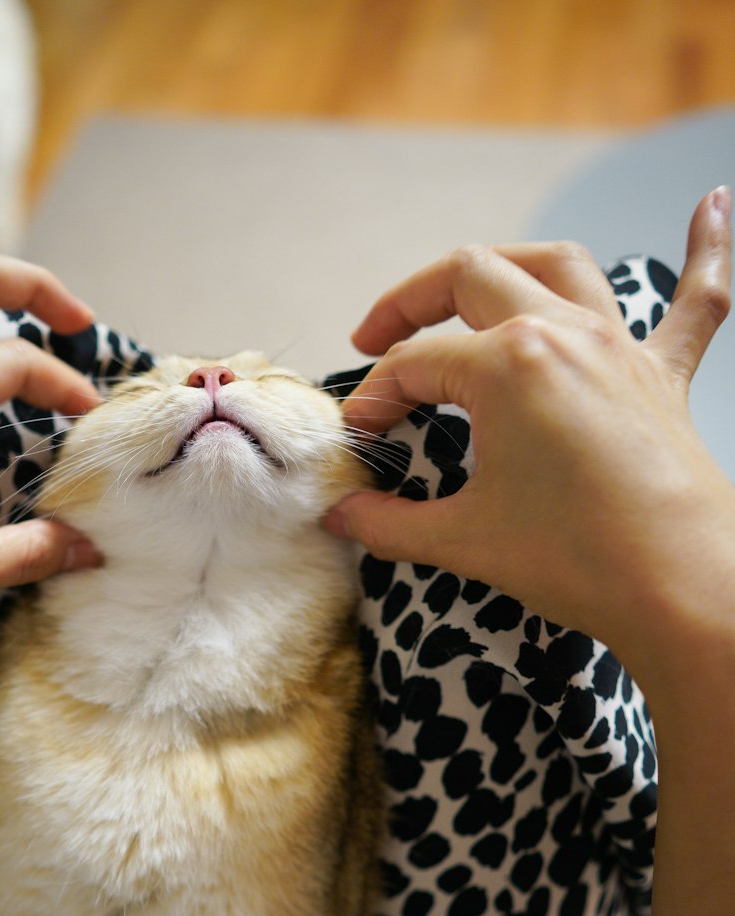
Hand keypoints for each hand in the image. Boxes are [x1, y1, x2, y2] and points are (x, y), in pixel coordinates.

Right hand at [325, 190, 732, 705]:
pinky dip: (704, 251)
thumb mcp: (465, 541)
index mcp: (508, 366)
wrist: (679, 588)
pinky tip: (713, 202)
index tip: (358, 438)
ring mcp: (620, 348)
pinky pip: (697, 299)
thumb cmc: (578, 560)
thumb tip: (341, 518)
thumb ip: (390, 523)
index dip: (375, 399)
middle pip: (471, 277)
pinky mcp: (665, 377)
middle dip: (412, 303)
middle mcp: (565, 334)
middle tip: (376, 341)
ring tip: (470, 285)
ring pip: (559, 265)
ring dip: (509, 262)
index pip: (415, 365)